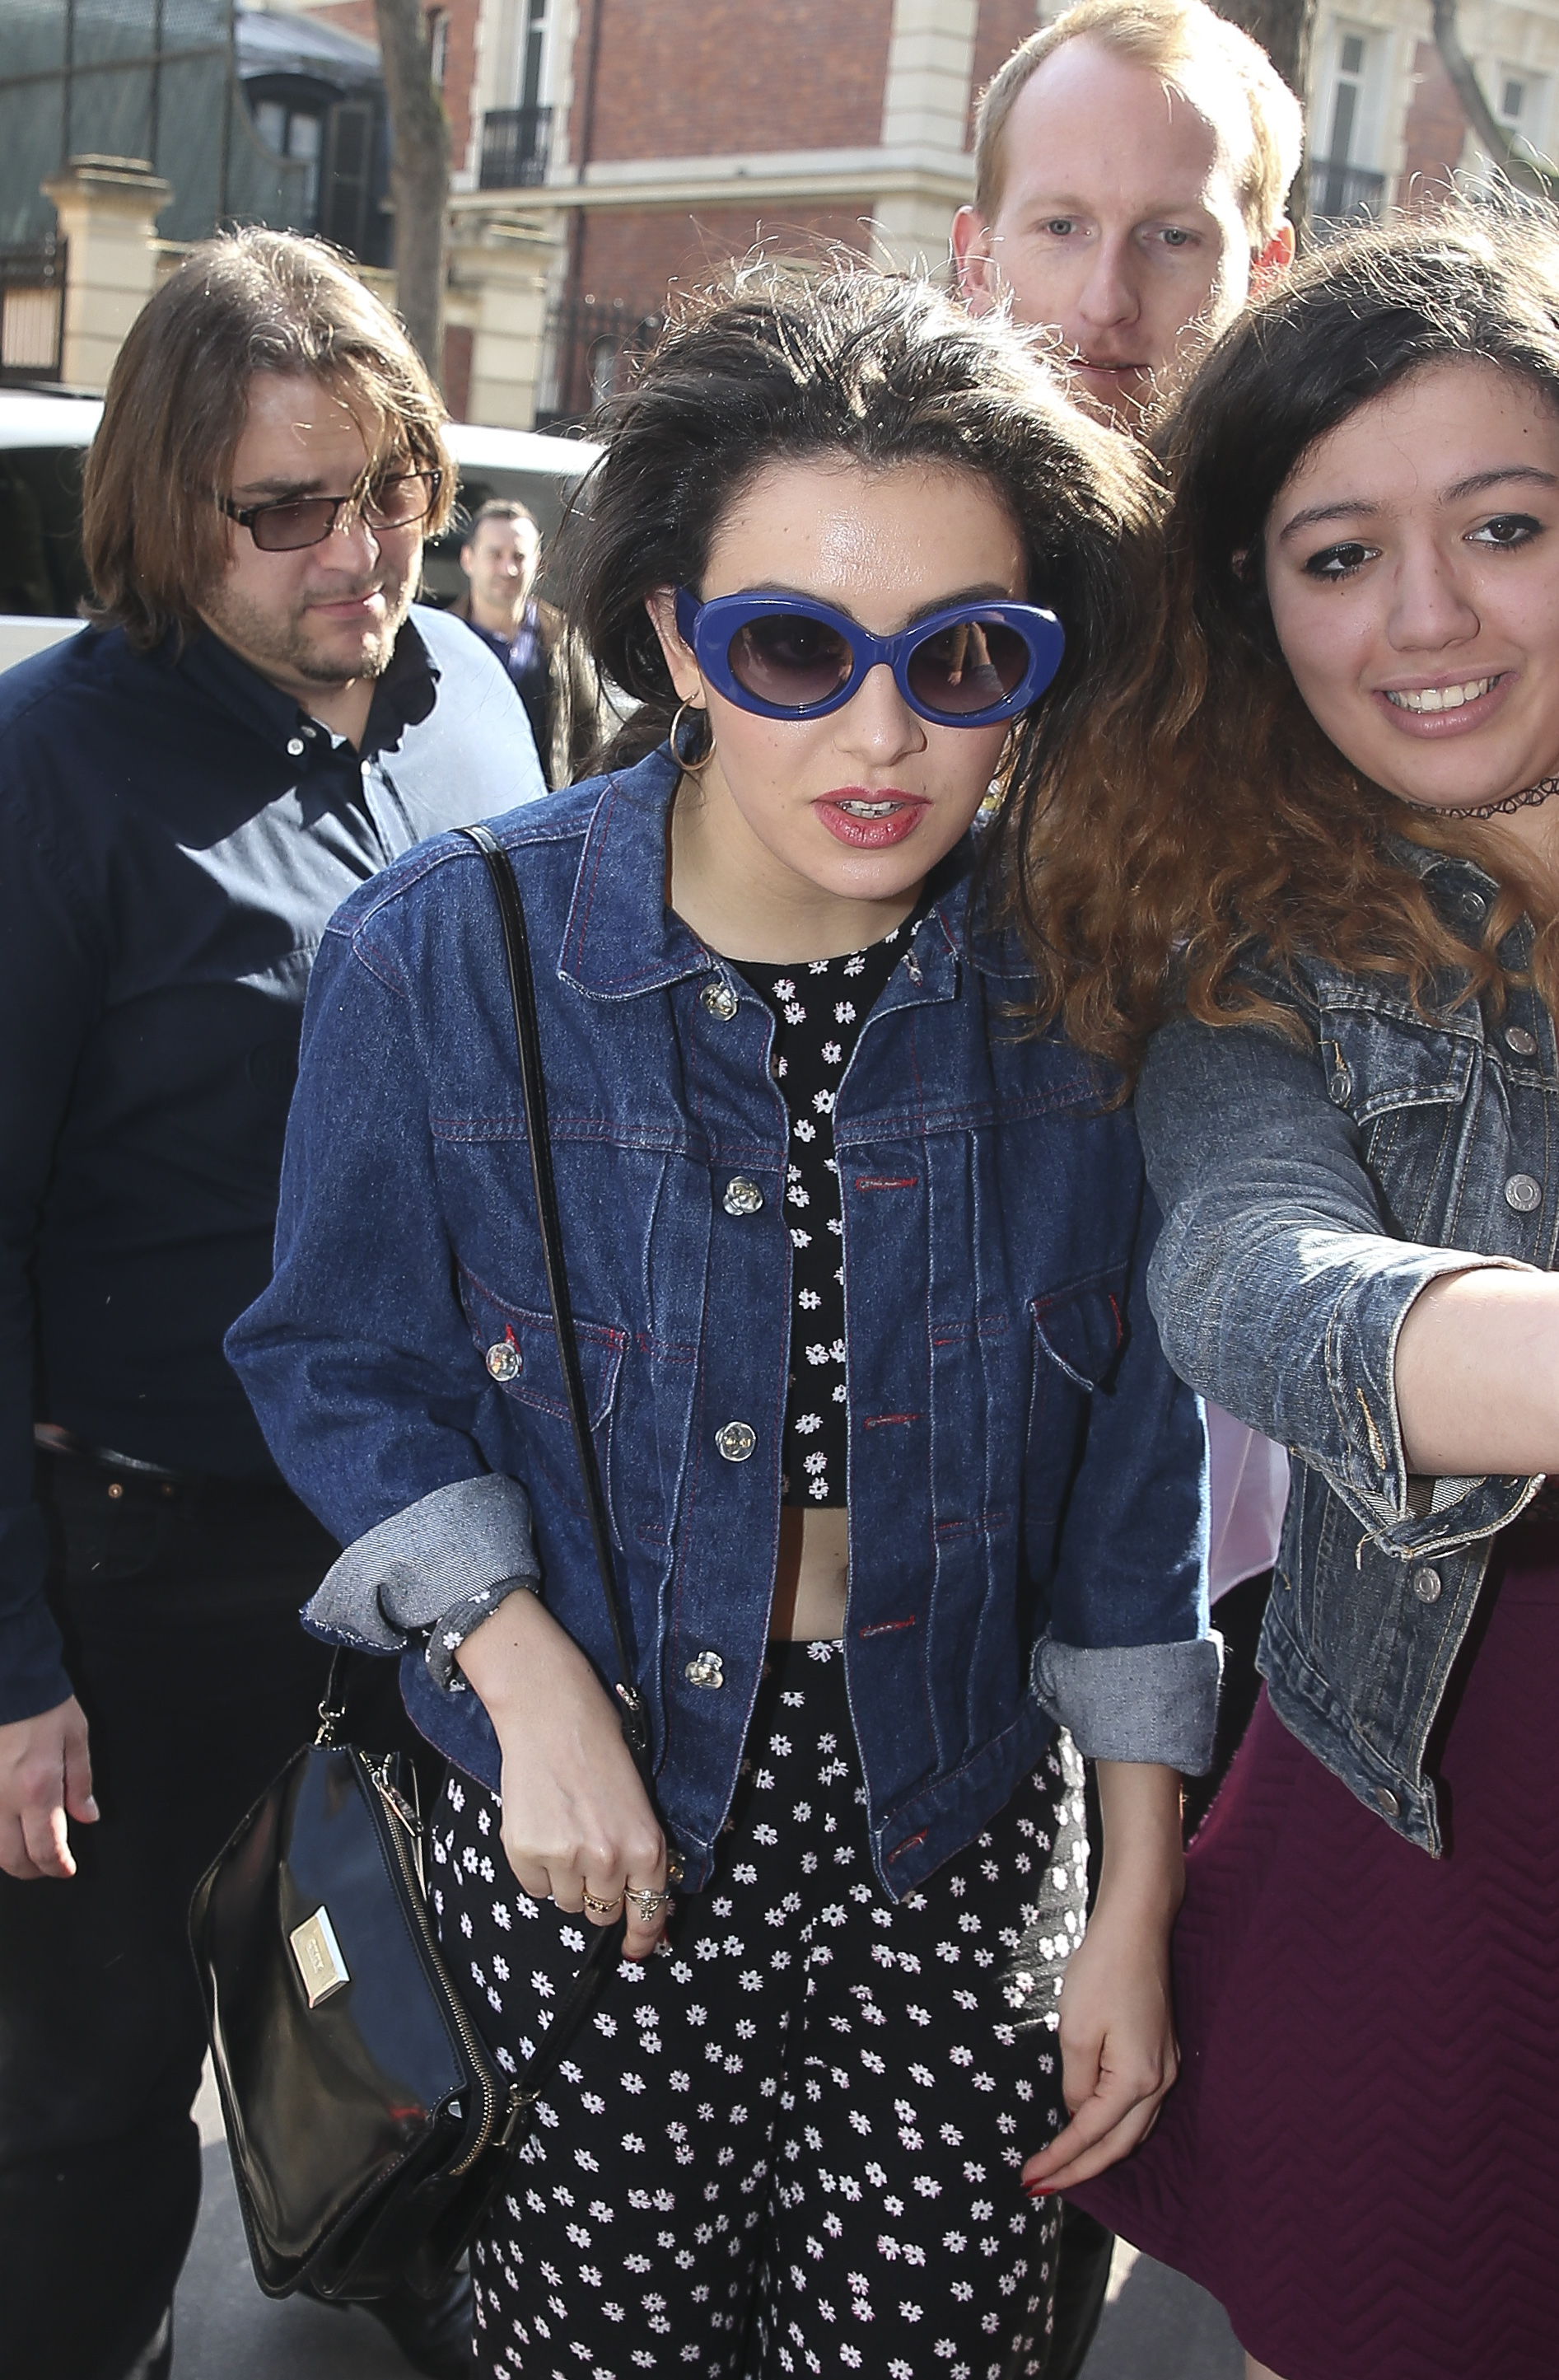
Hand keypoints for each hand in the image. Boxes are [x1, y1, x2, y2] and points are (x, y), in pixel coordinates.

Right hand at [0, 1695, 96, 1879]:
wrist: (9, 1680)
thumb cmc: (44, 1704)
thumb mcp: (76, 1738)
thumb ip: (80, 1783)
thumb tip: (87, 1817)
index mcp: (38, 1787)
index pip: (46, 1847)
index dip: (57, 1866)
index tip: (66, 1869)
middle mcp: (5, 1798)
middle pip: (12, 1858)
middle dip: (33, 1870)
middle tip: (49, 1866)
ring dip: (11, 1858)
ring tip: (29, 1853)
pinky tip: (9, 1831)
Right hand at [456, 1591, 667, 1957]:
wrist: (553, 1716)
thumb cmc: (601, 1751)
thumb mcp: (637, 1805)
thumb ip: (639, 1855)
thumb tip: (639, 1905)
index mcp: (646, 1846)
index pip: (649, 1913)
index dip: (643, 1937)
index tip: (637, 1951)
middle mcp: (610, 1861)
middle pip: (603, 1912)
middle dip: (599, 1894)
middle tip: (588, 1855)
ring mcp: (567, 1860)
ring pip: (568, 1902)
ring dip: (566, 1879)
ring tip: (564, 1832)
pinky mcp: (528, 1853)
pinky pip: (534, 1889)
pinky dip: (536, 1869)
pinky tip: (541, 1829)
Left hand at [1020, 1890, 1177, 2194]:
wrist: (1136, 1926)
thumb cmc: (1102, 1972)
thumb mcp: (1075, 2031)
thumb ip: (1076, 2083)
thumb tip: (1077, 2112)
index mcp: (1138, 2080)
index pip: (1092, 2134)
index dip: (1059, 2160)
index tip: (1028, 2179)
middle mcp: (1161, 2082)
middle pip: (1119, 2145)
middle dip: (1079, 2169)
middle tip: (1041, 2186)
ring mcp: (1166, 2068)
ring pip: (1132, 2130)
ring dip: (1098, 2152)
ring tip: (1061, 2167)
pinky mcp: (1161, 2053)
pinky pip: (1138, 2107)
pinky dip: (1113, 2126)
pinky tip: (1089, 2127)